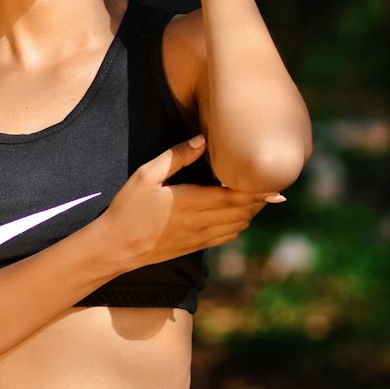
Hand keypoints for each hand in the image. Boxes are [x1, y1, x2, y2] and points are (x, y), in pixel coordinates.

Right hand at [103, 135, 281, 269]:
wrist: (114, 248)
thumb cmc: (127, 209)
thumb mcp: (145, 176)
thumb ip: (176, 157)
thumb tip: (203, 140)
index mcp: (191, 203)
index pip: (236, 197)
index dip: (259, 191)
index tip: (275, 182)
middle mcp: (200, 223)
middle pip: (243, 212)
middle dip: (259, 200)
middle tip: (270, 184)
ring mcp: (199, 238)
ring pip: (238, 226)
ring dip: (250, 212)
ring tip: (256, 196)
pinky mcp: (194, 248)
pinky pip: (226, 237)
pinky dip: (238, 224)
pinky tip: (236, 213)